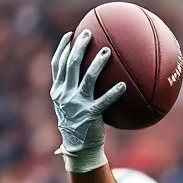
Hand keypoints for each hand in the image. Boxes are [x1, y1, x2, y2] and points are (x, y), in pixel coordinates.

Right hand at [50, 30, 125, 172]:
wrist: (79, 148)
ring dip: (97, 64)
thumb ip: (77, 90)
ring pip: (86, 78)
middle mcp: (64, 94)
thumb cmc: (80, 125)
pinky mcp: (90, 115)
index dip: (63, 48)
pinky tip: (124, 86)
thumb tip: (93, 75)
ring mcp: (76, 104)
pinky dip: (113, 93)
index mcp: (58, 91)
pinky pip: (103, 101)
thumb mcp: (72, 106)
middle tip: (89, 34)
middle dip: (78, 47)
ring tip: (107, 52)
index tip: (70, 34)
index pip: (58, 64)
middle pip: (70, 65)